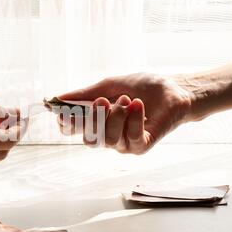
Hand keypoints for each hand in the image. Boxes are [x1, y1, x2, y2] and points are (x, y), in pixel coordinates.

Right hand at [57, 73, 192, 153]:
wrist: (172, 89)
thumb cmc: (142, 88)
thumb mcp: (109, 85)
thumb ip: (85, 94)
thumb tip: (59, 97)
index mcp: (97, 122)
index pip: (74, 131)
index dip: (67, 124)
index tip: (64, 112)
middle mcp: (108, 136)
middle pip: (89, 140)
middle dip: (93, 119)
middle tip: (103, 100)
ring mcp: (125, 144)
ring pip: (109, 139)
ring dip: (117, 116)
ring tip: (128, 99)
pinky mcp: (142, 146)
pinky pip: (131, 138)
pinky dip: (133, 119)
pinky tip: (137, 105)